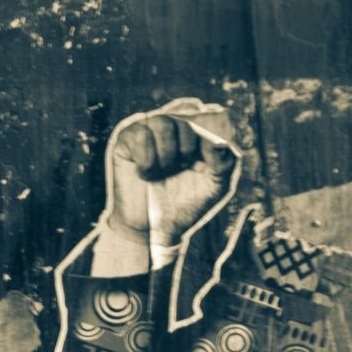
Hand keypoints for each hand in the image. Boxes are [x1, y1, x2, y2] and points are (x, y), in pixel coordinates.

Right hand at [106, 102, 237, 247]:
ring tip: (159, 174)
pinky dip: (146, 160)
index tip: (199, 171)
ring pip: (160, 122)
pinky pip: (139, 134)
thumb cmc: (182, 207)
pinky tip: (144, 175)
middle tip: (176, 172)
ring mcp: (146, 134)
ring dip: (165, 155)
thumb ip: (226, 163)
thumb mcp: (215, 188)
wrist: (151, 229)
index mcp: (190, 139)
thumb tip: (219, 143)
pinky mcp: (125, 142)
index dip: (202, 149)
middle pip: (182, 123)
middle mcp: (168, 133)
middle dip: (183, 152)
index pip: (202, 127)